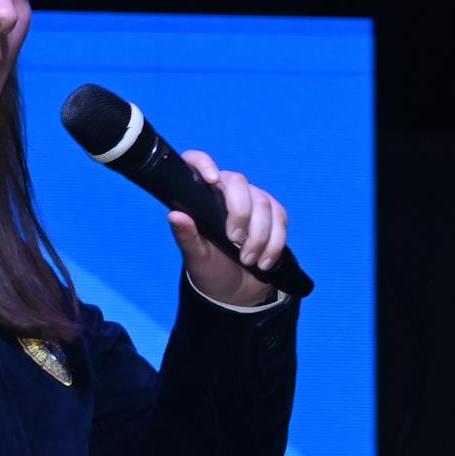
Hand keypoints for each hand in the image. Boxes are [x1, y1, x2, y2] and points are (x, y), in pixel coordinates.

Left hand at [167, 151, 287, 307]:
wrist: (236, 292)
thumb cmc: (210, 270)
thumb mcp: (195, 257)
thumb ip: (186, 236)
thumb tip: (174, 215)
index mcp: (200, 197)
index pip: (196, 163)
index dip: (204, 163)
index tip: (212, 180)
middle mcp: (225, 192)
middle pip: (239, 183)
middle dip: (241, 214)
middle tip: (234, 242)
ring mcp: (251, 200)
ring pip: (262, 202)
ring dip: (259, 236)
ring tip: (248, 260)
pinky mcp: (272, 213)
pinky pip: (280, 217)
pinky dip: (275, 242)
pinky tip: (265, 261)